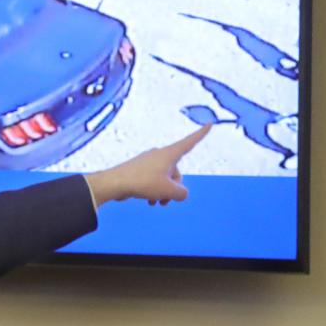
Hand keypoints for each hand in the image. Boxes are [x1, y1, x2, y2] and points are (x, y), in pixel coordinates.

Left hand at [85, 124, 210, 207]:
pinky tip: (150, 202)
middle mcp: (160, 155)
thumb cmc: (142, 182)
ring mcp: (150, 162)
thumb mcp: (169, 190)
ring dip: (164, 193)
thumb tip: (180, 193)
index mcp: (169, 154)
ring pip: (166, 179)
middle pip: (177, 172)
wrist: (115, 183)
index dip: (201, 134)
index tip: (210, 123)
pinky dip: (155, 192)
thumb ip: (182, 193)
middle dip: (175, 187)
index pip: (190, 142)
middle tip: (164, 198)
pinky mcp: (141, 170)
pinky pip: (155, 181)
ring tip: (156, 202)